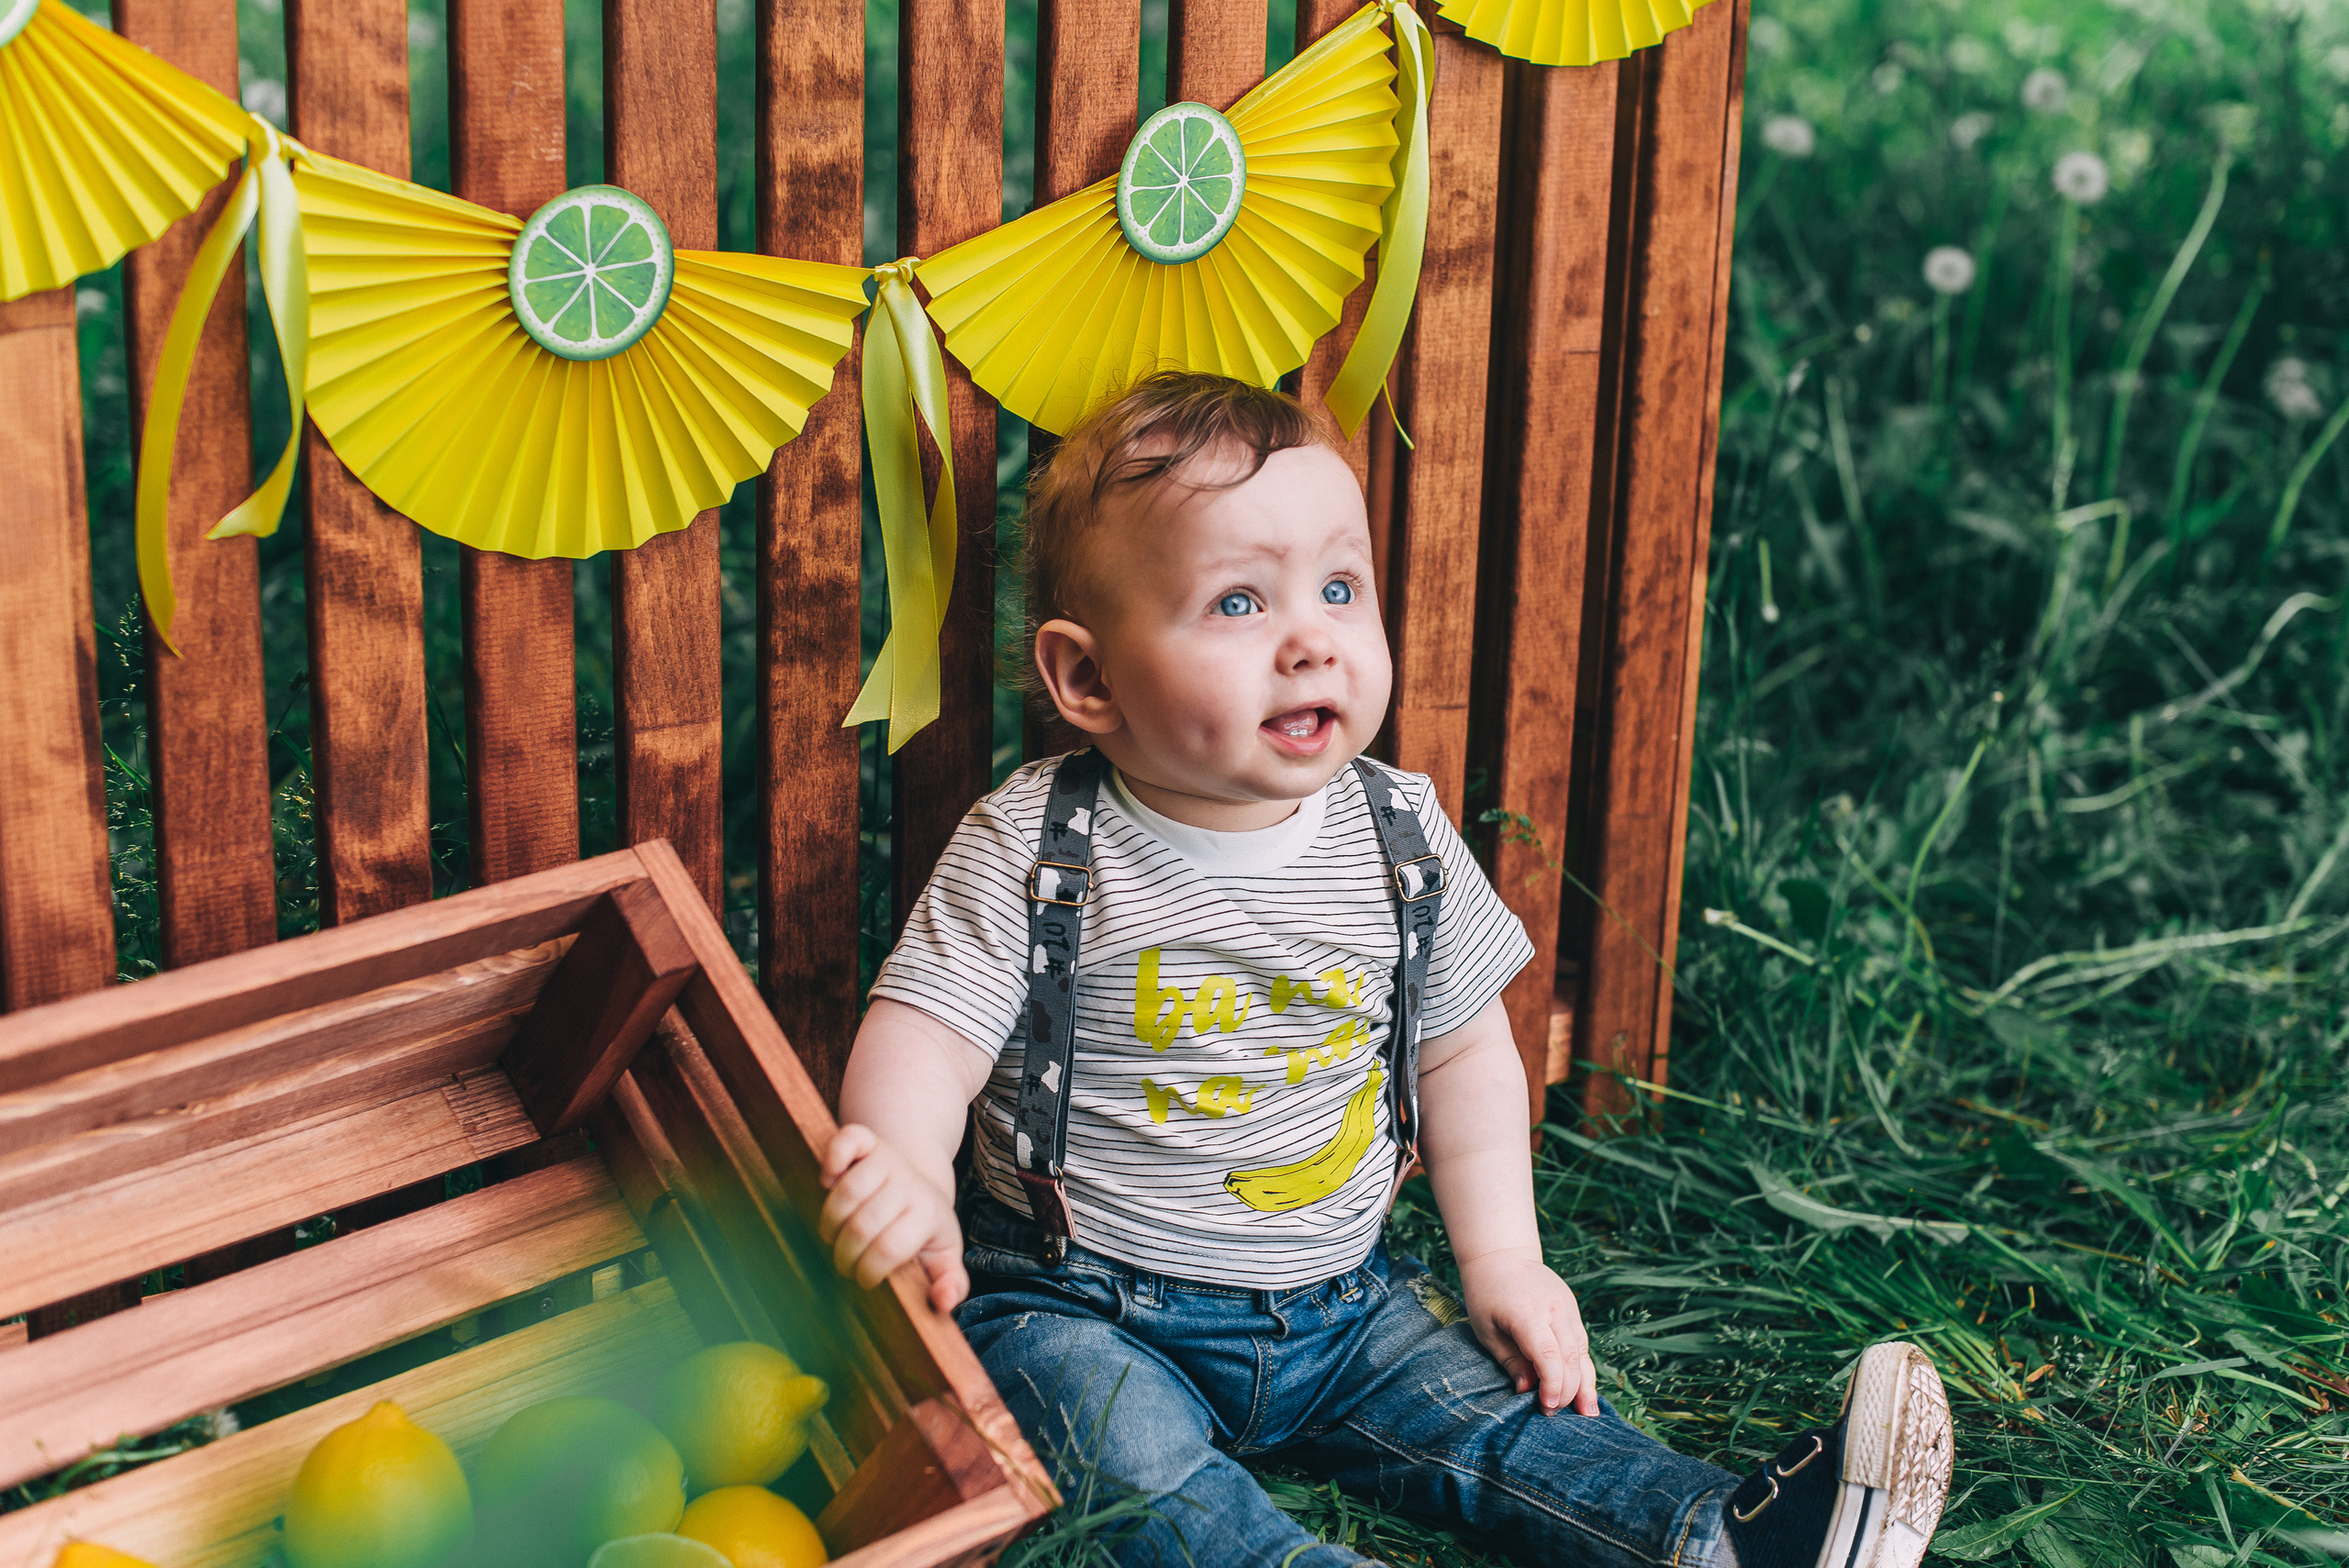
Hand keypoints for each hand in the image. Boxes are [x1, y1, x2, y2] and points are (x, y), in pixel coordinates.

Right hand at [817, 1123, 968, 1313]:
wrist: (919, 1180)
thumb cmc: (925, 1228)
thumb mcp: (943, 1256)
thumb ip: (949, 1284)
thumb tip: (944, 1303)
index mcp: (929, 1214)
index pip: (889, 1249)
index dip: (868, 1272)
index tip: (865, 1280)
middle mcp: (909, 1184)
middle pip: (862, 1226)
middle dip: (845, 1255)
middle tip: (845, 1263)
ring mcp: (887, 1160)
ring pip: (846, 1192)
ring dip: (830, 1222)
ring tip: (834, 1235)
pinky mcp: (867, 1141)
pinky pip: (845, 1140)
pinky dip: (831, 1160)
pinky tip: (828, 1181)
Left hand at [1455, 1249, 1599, 1415]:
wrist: (1502, 1256)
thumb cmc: (1486, 1295)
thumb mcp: (1487, 1330)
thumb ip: (1510, 1360)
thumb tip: (1528, 1391)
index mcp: (1527, 1312)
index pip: (1548, 1354)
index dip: (1551, 1384)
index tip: (1546, 1406)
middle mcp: (1554, 1309)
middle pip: (1570, 1357)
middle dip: (1566, 1390)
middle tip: (1555, 1414)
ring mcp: (1567, 1308)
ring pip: (1582, 1351)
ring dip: (1585, 1384)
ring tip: (1587, 1414)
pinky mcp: (1573, 1309)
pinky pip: (1582, 1343)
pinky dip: (1584, 1368)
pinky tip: (1585, 1390)